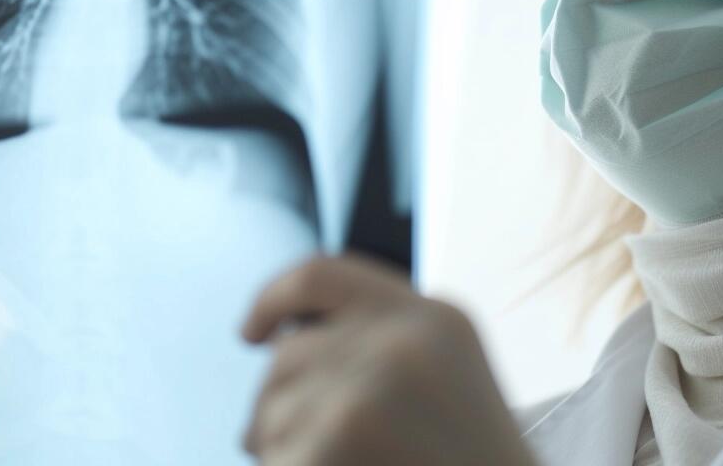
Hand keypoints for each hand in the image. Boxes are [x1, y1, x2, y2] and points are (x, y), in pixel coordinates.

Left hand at [240, 252, 536, 465]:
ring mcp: (366, 392)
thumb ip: (384, 346)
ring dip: (282, 450)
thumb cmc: (471, 464)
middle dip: (278, 407)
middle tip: (305, 451)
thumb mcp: (447, 381)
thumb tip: (283, 340)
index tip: (250, 333)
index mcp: (436, 319)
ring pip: (269, 411)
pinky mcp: (332, 440)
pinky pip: (273, 454)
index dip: (273, 299)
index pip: (323, 275)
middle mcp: (402, 343)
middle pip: (287, 356)